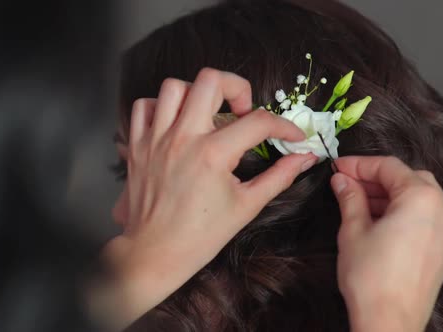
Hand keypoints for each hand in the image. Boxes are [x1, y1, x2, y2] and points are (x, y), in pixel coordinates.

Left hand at [91, 68, 317, 329]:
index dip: (284, 125)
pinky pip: (144, 106)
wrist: (155, 254)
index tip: (291, 136)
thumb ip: (279, 177)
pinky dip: (162, 107)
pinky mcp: (137, 145)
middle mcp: (182, 138)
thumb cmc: (202, 236)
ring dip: (198, 93)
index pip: (258, 121)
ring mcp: (156, 139)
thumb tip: (305, 158)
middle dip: (237, 88)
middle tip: (243, 112)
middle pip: (211, 80)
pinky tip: (177, 123)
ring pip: (174, 87)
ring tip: (209, 114)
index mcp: (213, 154)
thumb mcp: (247, 206)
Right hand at [330, 156, 442, 331]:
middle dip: (377, 178)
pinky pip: (426, 219)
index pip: (389, 167)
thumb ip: (350, 198)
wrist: (389, 322)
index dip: (360, 164)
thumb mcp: (353, 230)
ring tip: (360, 204)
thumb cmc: (370, 277)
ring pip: (420, 198)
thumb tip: (342, 180)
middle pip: (410, 178)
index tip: (339, 167)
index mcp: (422, 200)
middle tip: (349, 184)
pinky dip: (404, 213)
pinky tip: (380, 222)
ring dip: (391, 196)